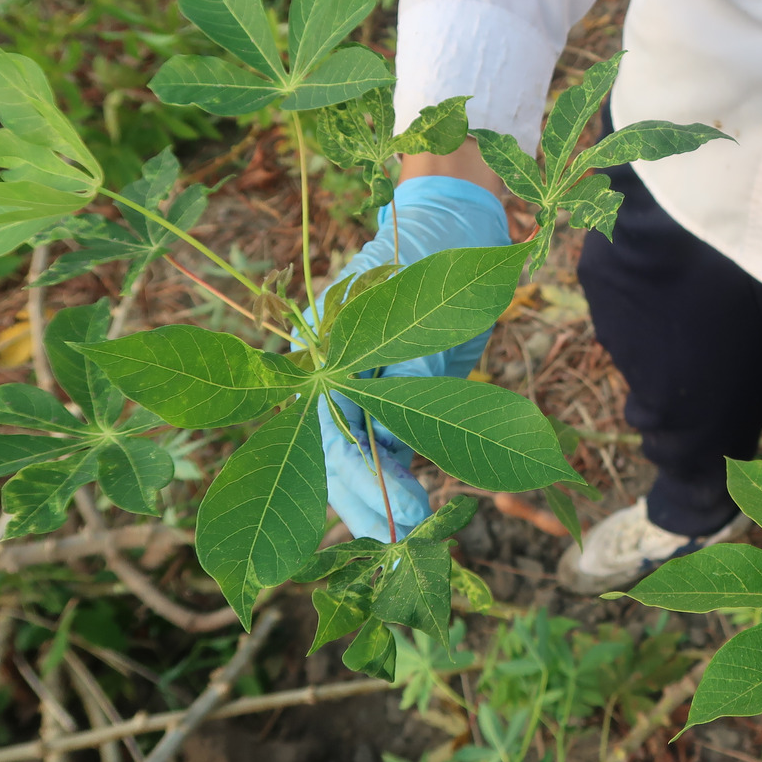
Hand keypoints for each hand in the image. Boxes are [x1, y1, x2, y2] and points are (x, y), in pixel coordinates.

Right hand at [315, 176, 509, 541]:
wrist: (447, 225)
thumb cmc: (429, 254)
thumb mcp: (421, 300)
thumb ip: (413, 365)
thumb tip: (394, 435)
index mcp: (314, 349)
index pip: (332, 434)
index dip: (367, 479)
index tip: (407, 508)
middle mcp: (323, 376)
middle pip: (333, 460)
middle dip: (366, 504)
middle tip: (404, 536)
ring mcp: (352, 389)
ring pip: (356, 462)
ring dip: (380, 502)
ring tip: (412, 533)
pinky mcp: (388, 397)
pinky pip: (384, 449)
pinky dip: (396, 481)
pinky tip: (415, 509)